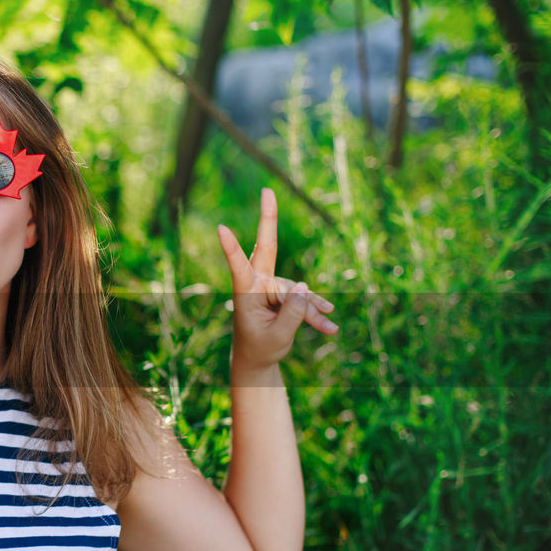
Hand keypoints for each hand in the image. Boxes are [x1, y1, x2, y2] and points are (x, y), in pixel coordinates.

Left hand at [216, 188, 337, 371]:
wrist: (259, 360)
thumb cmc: (260, 348)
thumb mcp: (278, 336)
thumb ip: (292, 313)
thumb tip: (304, 287)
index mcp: (245, 294)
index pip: (238, 267)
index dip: (231, 249)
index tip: (220, 228)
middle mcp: (257, 284)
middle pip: (268, 249)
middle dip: (269, 219)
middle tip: (267, 190)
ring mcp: (273, 287)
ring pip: (298, 291)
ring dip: (312, 311)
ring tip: (328, 327)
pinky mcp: (286, 294)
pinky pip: (305, 299)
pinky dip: (317, 313)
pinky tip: (330, 326)